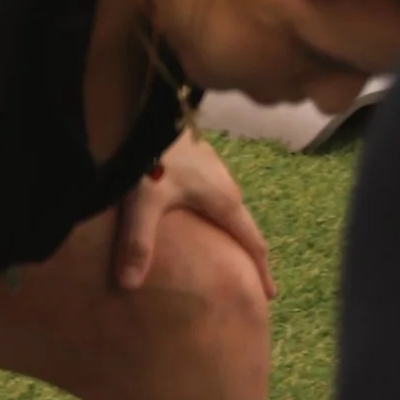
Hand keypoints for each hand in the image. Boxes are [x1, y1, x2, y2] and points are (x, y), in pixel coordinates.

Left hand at [113, 131, 271, 298]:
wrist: (141, 104)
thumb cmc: (149, 152)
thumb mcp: (143, 200)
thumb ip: (138, 243)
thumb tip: (128, 286)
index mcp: (223, 199)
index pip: (253, 242)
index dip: (261, 271)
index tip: (271, 295)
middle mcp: (225, 182)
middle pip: (242, 223)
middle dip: (246, 250)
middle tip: (247, 277)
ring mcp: (211, 164)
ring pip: (226, 203)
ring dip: (227, 226)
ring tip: (220, 246)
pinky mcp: (194, 151)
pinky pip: (210, 188)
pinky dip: (209, 207)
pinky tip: (191, 211)